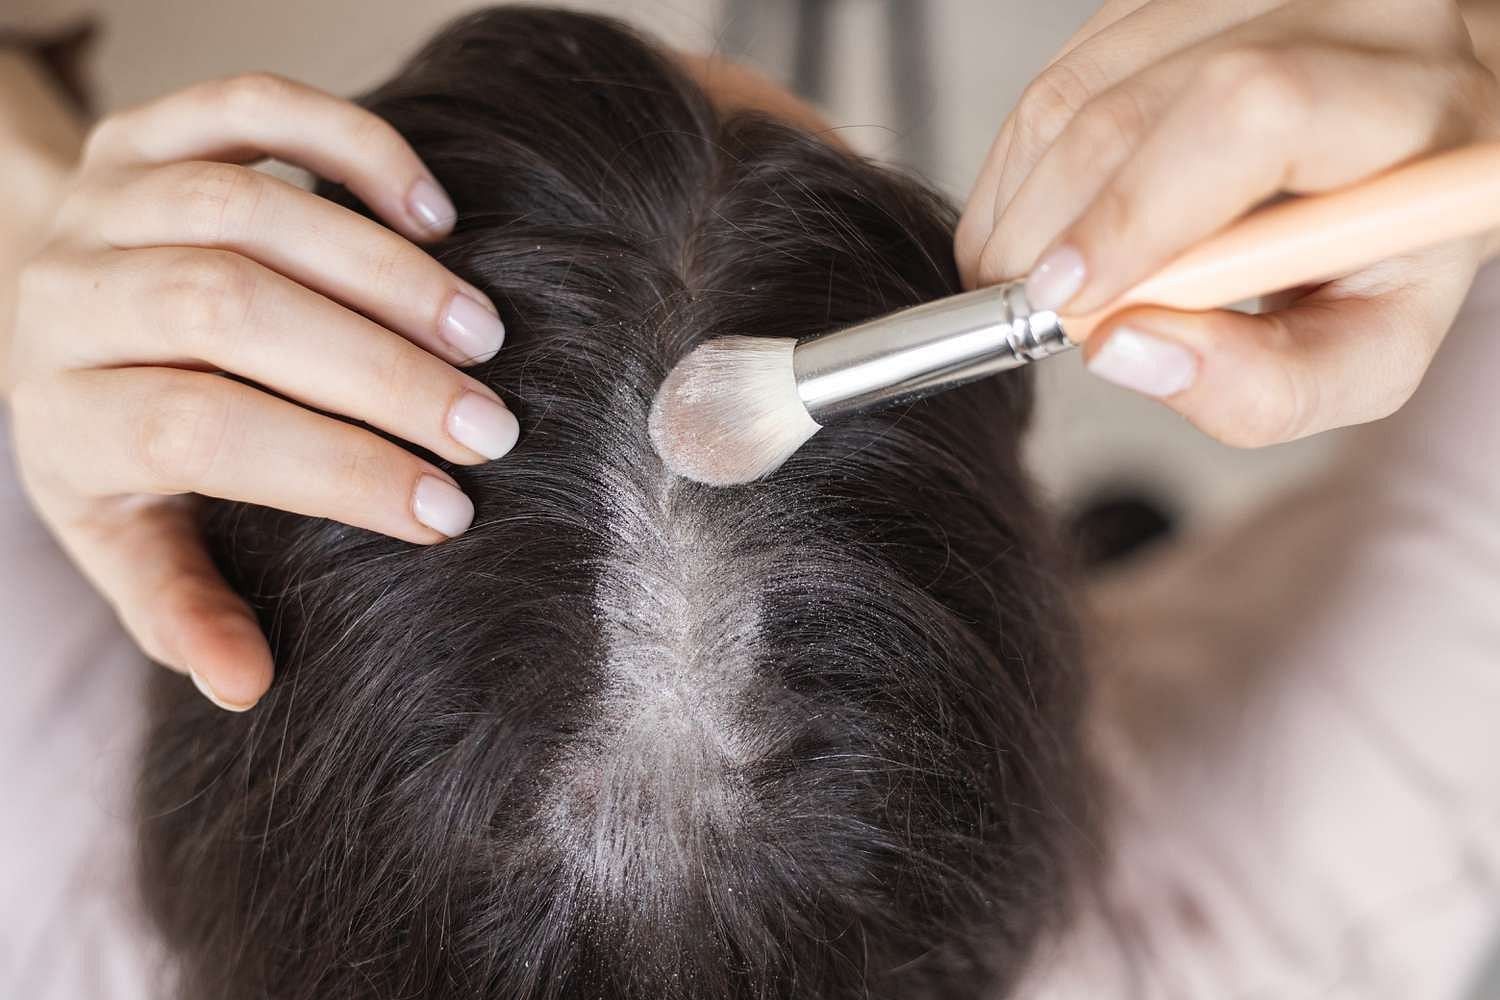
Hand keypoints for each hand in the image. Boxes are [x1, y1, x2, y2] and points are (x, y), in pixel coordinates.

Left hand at [4, 74, 516, 709]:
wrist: (50, 302)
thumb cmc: (115, 433)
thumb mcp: (122, 530)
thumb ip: (177, 601)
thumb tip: (247, 685)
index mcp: (65, 413)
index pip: (201, 432)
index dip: (331, 469)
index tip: (447, 509)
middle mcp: (68, 295)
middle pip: (228, 314)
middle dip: (377, 372)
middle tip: (491, 424)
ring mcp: (108, 198)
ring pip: (249, 207)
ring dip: (383, 271)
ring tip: (483, 332)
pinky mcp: (150, 129)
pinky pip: (253, 111)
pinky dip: (351, 147)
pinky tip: (436, 211)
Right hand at [956, 0, 1499, 446]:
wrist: (1406, 153)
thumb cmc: (1393, 253)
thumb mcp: (1368, 351)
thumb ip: (1264, 386)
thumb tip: (1122, 349)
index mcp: (1410, 100)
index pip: (1251, 116)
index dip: (1136, 209)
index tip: (1067, 297)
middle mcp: (1335, 12)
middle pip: (1134, 102)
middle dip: (1047, 225)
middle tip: (1029, 309)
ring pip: (1074, 87)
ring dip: (1019, 200)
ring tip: (1027, 275)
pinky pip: (1058, 71)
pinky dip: (1024, 164)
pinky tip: (1043, 220)